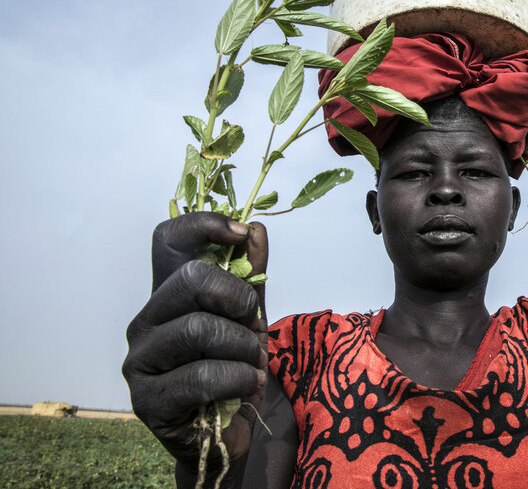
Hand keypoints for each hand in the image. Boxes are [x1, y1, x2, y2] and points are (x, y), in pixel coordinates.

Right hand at [122, 212, 268, 481]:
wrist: (229, 433)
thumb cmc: (234, 371)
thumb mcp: (251, 319)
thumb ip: (252, 277)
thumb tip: (255, 229)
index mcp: (169, 295)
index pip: (168, 239)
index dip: (204, 225)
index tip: (239, 234)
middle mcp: (146, 320)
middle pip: (191, 279)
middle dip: (239, 299)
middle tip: (254, 324)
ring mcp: (140, 359)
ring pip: (199, 329)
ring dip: (243, 347)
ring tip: (251, 364)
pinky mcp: (146, 399)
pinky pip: (201, 376)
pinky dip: (238, 379)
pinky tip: (245, 387)